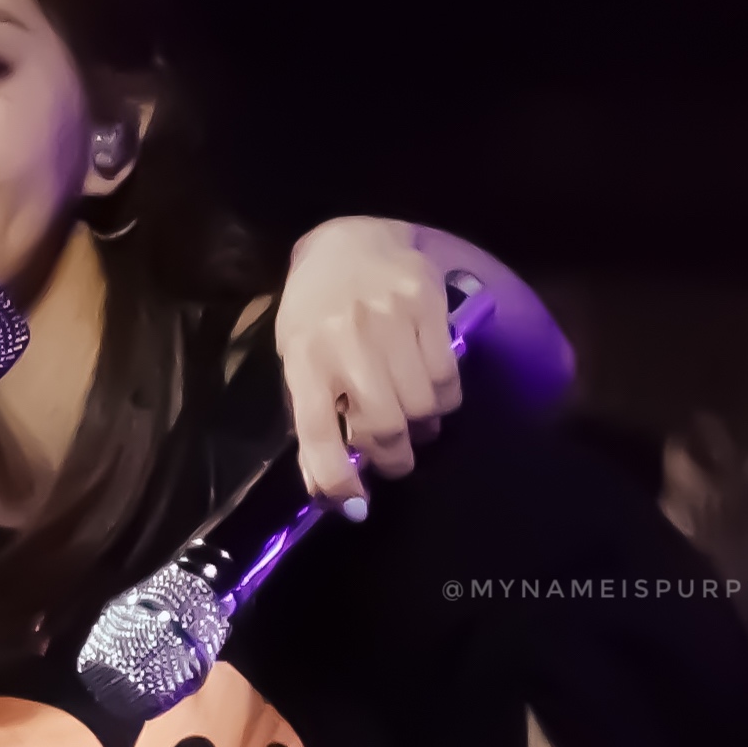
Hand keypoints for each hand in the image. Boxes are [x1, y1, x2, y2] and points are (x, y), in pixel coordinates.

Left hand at [274, 216, 465, 509]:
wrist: (349, 241)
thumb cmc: (317, 312)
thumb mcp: (299, 361)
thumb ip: (313, 418)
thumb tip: (331, 490)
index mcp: (303, 358)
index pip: (316, 431)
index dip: (336, 478)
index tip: (356, 504)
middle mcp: (345, 339)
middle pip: (383, 425)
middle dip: (392, 456)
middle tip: (394, 458)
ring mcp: (389, 320)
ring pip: (423, 406)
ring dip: (422, 428)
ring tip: (414, 421)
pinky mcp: (426, 304)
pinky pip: (449, 377)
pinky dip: (445, 399)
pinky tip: (432, 392)